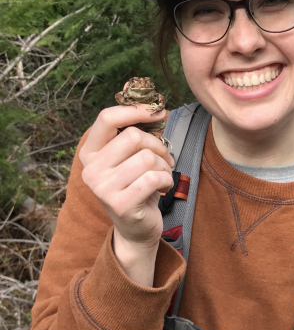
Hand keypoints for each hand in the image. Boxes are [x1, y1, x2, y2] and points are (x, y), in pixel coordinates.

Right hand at [78, 105, 173, 282]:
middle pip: (135, 137)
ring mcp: (103, 187)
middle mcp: (91, 169)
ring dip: (164, 167)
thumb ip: (134, 132)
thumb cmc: (137, 186)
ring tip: (159, 178)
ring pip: (148, 158)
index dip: (136, 110)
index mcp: (90, 152)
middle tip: (163, 161)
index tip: (158, 112)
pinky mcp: (120, 203)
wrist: (136, 227)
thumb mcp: (131, 158)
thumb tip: (148, 102)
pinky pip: (155, 177)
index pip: (107, 118)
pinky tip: (160, 190)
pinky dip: (166, 181)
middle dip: (158, 147)